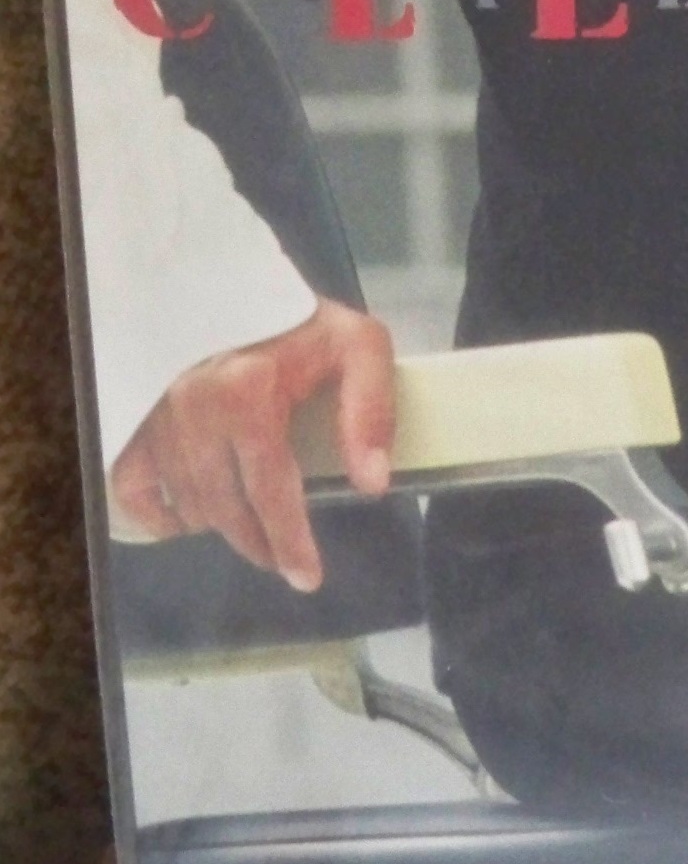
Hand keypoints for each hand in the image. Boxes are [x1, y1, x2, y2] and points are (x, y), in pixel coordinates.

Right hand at [108, 298, 394, 591]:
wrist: (232, 286)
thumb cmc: (300, 321)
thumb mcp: (358, 346)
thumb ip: (371, 410)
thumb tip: (374, 483)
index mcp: (248, 392)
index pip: (272, 489)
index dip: (291, 541)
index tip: (308, 577)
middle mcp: (194, 410)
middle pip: (228, 507)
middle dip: (262, 543)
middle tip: (287, 561)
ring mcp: (158, 419)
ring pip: (189, 503)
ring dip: (224, 528)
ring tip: (256, 534)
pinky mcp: (136, 421)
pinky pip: (136, 488)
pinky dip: (162, 514)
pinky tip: (190, 522)